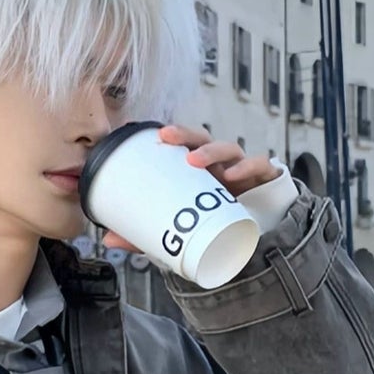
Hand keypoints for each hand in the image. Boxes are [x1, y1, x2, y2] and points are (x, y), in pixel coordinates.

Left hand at [100, 125, 280, 253]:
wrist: (258, 239)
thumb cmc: (217, 225)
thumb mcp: (182, 230)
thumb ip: (147, 234)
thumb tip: (109, 239)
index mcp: (201, 171)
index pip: (186, 145)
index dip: (173, 134)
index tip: (154, 134)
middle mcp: (221, 165)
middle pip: (204, 139)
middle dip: (186, 134)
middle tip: (167, 137)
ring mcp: (243, 171)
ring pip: (230, 149)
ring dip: (211, 150)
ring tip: (194, 160)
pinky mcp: (265, 181)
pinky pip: (260, 167)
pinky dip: (249, 167)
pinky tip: (234, 176)